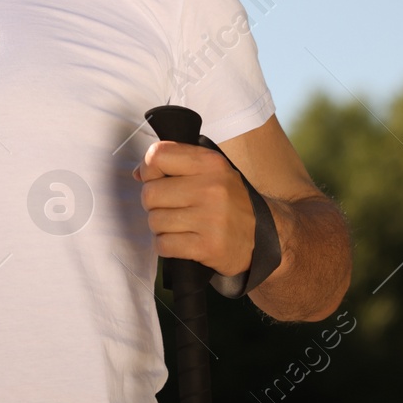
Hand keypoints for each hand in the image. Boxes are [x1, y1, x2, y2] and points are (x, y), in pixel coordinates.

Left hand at [132, 139, 254, 276]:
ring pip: (154, 221)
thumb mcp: (212, 172)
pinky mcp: (208, 246)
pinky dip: (166, 246)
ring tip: (179, 225)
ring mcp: (211, 219)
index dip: (148, 169)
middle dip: (153, 204)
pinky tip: (181, 241)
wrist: (265, 236)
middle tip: (170, 208)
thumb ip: (176, 164)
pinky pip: (163, 245)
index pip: (158, 155)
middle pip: (150, 193)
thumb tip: (138, 173)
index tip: (155, 179)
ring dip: (160, 227)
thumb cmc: (230, 201)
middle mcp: (212, 188)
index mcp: (211, 163)